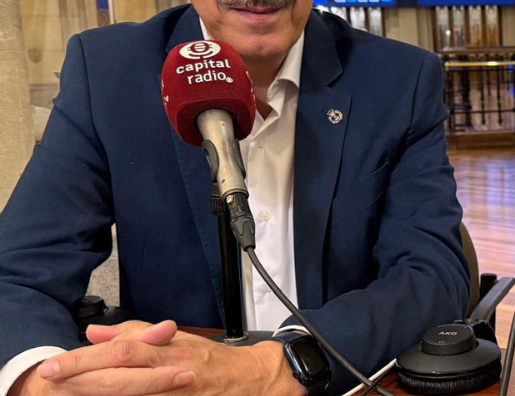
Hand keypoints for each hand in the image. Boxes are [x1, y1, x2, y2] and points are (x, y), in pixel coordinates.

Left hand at [23, 320, 302, 395]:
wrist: (253, 379)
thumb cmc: (212, 360)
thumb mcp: (176, 339)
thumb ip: (136, 334)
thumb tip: (96, 333)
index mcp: (168, 350)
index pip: (122, 350)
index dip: (86, 357)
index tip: (56, 364)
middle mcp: (171, 371)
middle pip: (122, 373)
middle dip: (83, 377)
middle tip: (52, 377)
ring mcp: (178, 392)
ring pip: (132, 393)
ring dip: (99, 392)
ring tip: (71, 391)